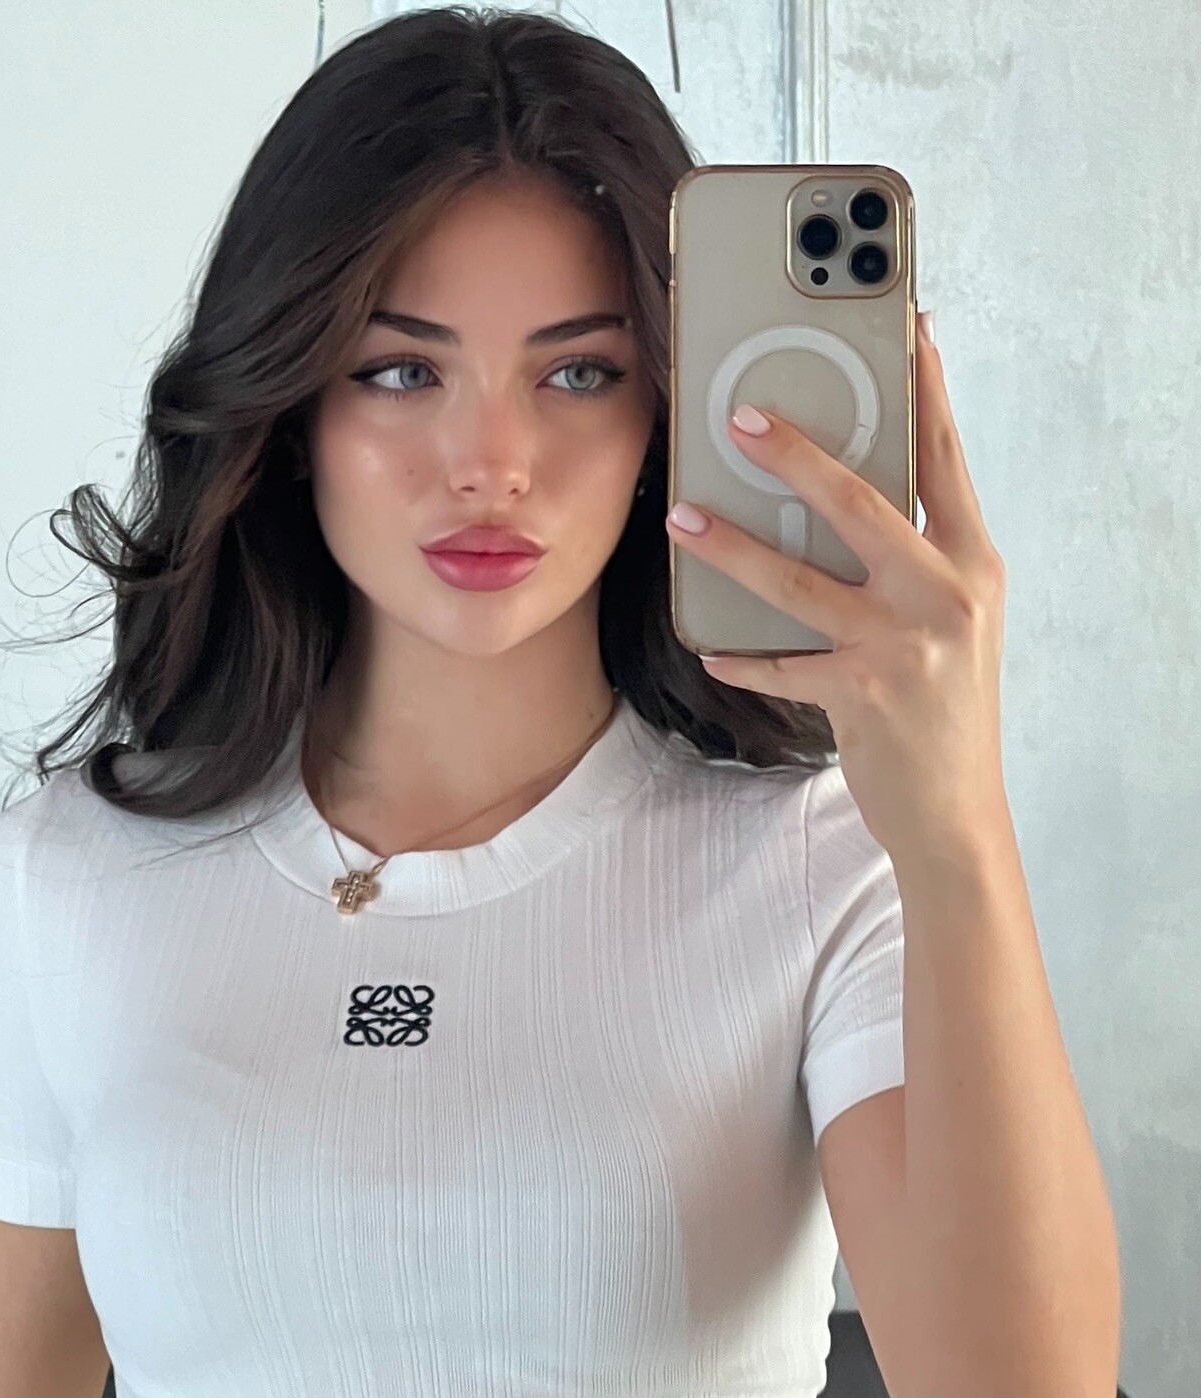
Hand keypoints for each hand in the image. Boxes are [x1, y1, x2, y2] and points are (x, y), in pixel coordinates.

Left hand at [665, 312, 1009, 860]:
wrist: (956, 810)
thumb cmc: (945, 704)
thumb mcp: (950, 618)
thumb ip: (911, 559)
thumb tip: (838, 500)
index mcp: (971, 561)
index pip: (945, 458)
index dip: (923, 391)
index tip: (904, 329)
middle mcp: (945, 593)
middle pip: (860, 501)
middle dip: (796, 453)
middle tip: (740, 418)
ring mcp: (904, 643)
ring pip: (799, 579)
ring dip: (732, 547)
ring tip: (683, 517)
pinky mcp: (862, 692)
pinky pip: (781, 663)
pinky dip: (742, 654)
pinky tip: (710, 644)